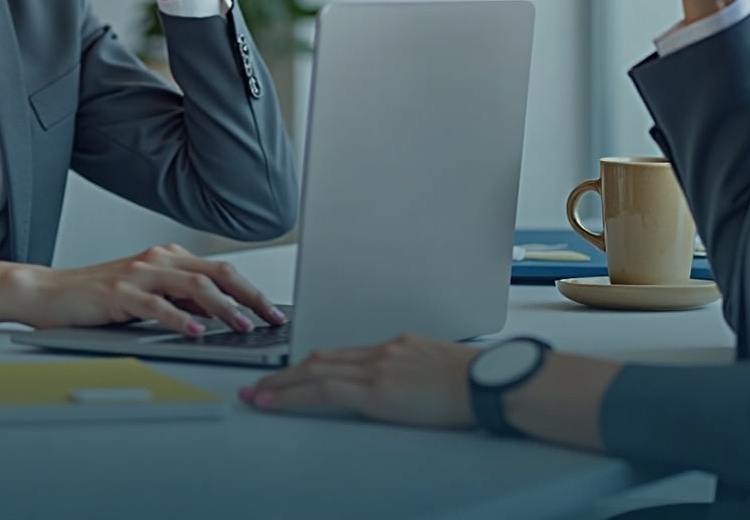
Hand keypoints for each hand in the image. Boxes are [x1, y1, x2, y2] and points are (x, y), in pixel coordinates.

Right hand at [0, 243, 286, 333]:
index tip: (274, 311)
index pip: (222, 271)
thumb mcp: (148, 295)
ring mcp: (139, 273)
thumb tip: (219, 313)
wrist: (48, 293)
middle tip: (271, 318)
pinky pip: (156, 304)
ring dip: (223, 307)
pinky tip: (196, 330)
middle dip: (249, 295)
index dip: (252, 290)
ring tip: (242, 324)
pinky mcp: (119, 292)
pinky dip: (180, 318)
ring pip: (193, 285)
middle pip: (217, 272)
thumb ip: (180, 299)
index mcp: (169, 258)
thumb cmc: (97, 297)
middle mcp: (158, 259)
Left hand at [240, 334, 479, 428]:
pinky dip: (293, 396)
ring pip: (314, 371)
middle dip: (286, 373)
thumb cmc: (477, 383)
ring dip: (281, 384)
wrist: (492, 383)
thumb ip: (414, 376)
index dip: (312, 364)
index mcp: (398, 346)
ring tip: (257, 395)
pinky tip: (275, 403)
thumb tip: (405, 390)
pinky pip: (324, 390)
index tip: (294, 372)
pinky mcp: (377, 389)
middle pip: (321, 358)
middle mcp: (383, 351)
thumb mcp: (439, 371)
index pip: (343, 354)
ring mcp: (378, 368)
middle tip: (260, 383)